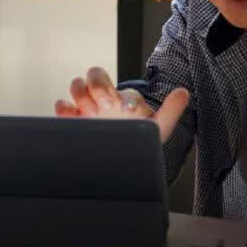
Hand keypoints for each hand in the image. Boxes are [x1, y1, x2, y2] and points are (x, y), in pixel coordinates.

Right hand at [54, 66, 189, 142]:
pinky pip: (62, 105)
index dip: (115, 91)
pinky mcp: (71, 121)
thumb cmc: (137, 146)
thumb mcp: (156, 129)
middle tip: (104, 105)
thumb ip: (170, 111)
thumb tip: (184, 92)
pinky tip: (74, 117)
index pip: (115, 82)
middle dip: (97, 86)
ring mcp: (85, 109)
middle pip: (93, 77)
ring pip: (76, 86)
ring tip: (90, 112)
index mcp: (120, 99)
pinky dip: (64, 107)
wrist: (118, 170)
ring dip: (80, 93)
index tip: (121, 107)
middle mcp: (102, 101)